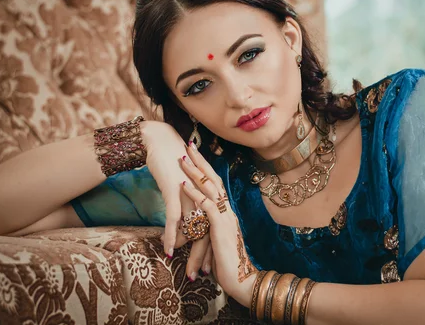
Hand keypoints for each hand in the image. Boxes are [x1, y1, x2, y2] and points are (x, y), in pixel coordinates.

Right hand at [140, 121, 211, 275]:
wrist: (159, 142)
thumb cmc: (170, 163)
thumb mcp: (182, 188)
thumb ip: (186, 206)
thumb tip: (181, 226)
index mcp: (206, 196)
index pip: (212, 228)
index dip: (210, 248)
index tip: (210, 266)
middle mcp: (202, 196)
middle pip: (207, 233)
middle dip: (203, 257)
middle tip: (201, 276)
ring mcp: (190, 194)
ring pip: (193, 231)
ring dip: (190, 254)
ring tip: (188, 273)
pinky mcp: (175, 192)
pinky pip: (174, 219)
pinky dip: (172, 236)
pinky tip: (169, 250)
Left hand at [180, 142, 257, 306]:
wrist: (242, 280)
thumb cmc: (227, 265)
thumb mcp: (215, 242)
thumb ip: (208, 230)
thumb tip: (196, 224)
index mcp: (226, 213)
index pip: (216, 185)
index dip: (205, 169)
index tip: (195, 155)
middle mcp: (228, 211)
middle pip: (214, 180)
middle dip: (200, 162)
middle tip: (189, 145)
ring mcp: (225, 217)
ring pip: (210, 188)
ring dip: (195, 173)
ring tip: (182, 159)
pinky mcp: (220, 227)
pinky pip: (206, 206)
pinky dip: (194, 194)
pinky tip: (183, 185)